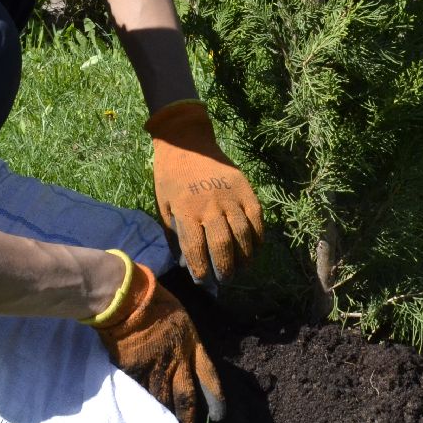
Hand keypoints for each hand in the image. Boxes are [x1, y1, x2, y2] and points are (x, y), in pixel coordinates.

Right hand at [90, 259, 224, 422]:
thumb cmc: (154, 300)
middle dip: (189, 419)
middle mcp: (176, 363)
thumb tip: (185, 350)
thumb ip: (185, 338)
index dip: (216, 399)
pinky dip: (141, 408)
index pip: (209, 378)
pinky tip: (142, 419)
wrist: (126, 301)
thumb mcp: (180, 318)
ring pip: (162, 402)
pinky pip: (139, 396)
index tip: (219, 416)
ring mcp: (154, 371)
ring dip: (164, 419)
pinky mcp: (133, 374)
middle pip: (186, 398)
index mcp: (192, 347)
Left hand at [146, 100, 263, 282]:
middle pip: (223, 245)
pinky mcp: (245, 187)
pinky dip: (258, 236)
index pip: (196, 249)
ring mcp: (230, 195)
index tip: (203, 280)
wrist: (186, 142)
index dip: (201, 270)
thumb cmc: (170, 176)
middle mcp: (210, 205)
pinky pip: (257, 217)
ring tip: (241, 268)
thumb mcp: (163, 206)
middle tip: (225, 279)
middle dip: (225, 268)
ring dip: (244, 257)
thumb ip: (175, 234)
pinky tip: (255, 248)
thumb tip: (186, 263)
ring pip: (243, 233)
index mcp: (186, 210)